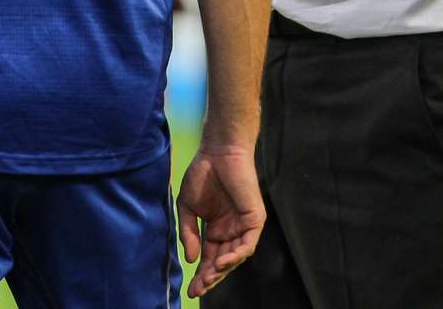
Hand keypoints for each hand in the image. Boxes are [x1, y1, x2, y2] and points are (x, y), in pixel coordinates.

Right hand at [175, 144, 264, 297]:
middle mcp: (231, 230)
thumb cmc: (202, 175)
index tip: (189, 289)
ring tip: (209, 277)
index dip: (201, 275)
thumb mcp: (187, 208)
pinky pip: (248, 243)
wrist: (218, 152)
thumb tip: (190, 259)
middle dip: (211, 277)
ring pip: (236, 256)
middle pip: (222, 261)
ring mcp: (243, 225)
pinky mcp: (255, 218)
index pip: (209, 258)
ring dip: (223, 269)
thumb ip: (188, 234)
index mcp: (215, 229)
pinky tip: (223, 261)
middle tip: (198, 290)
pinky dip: (237, 254)